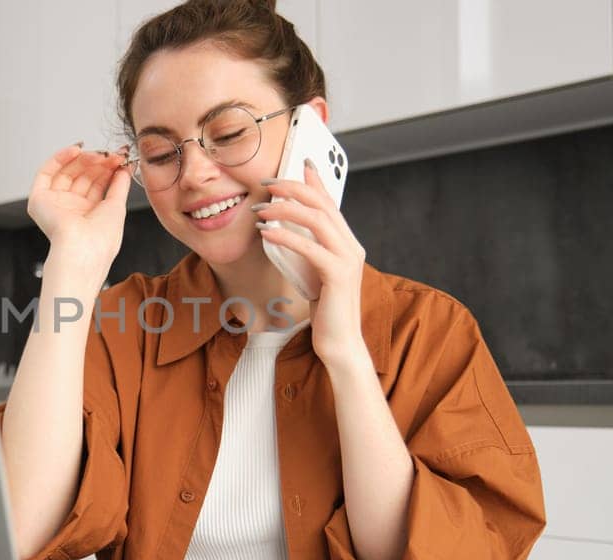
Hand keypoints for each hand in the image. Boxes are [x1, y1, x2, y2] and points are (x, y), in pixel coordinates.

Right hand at [27, 144, 131, 277]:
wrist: (83, 249)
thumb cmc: (102, 238)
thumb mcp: (117, 206)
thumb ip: (120, 184)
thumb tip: (125, 167)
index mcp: (89, 214)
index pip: (97, 184)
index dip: (108, 168)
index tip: (121, 156)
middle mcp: (71, 209)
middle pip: (82, 176)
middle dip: (98, 162)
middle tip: (111, 154)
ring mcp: (55, 204)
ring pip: (66, 172)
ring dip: (83, 159)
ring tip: (99, 154)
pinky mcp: (39, 200)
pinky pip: (46, 173)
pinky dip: (60, 158)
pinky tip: (76, 150)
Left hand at [254, 158, 369, 364]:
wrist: (341, 344)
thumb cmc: (325, 311)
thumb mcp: (314, 273)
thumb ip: (308, 249)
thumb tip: (286, 228)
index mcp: (347, 243)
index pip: (330, 202)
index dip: (314, 180)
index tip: (296, 163)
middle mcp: (352, 246)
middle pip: (322, 203)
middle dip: (293, 188)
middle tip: (267, 184)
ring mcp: (348, 259)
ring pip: (316, 219)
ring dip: (285, 209)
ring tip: (260, 210)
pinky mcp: (338, 274)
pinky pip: (309, 247)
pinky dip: (286, 236)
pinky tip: (267, 234)